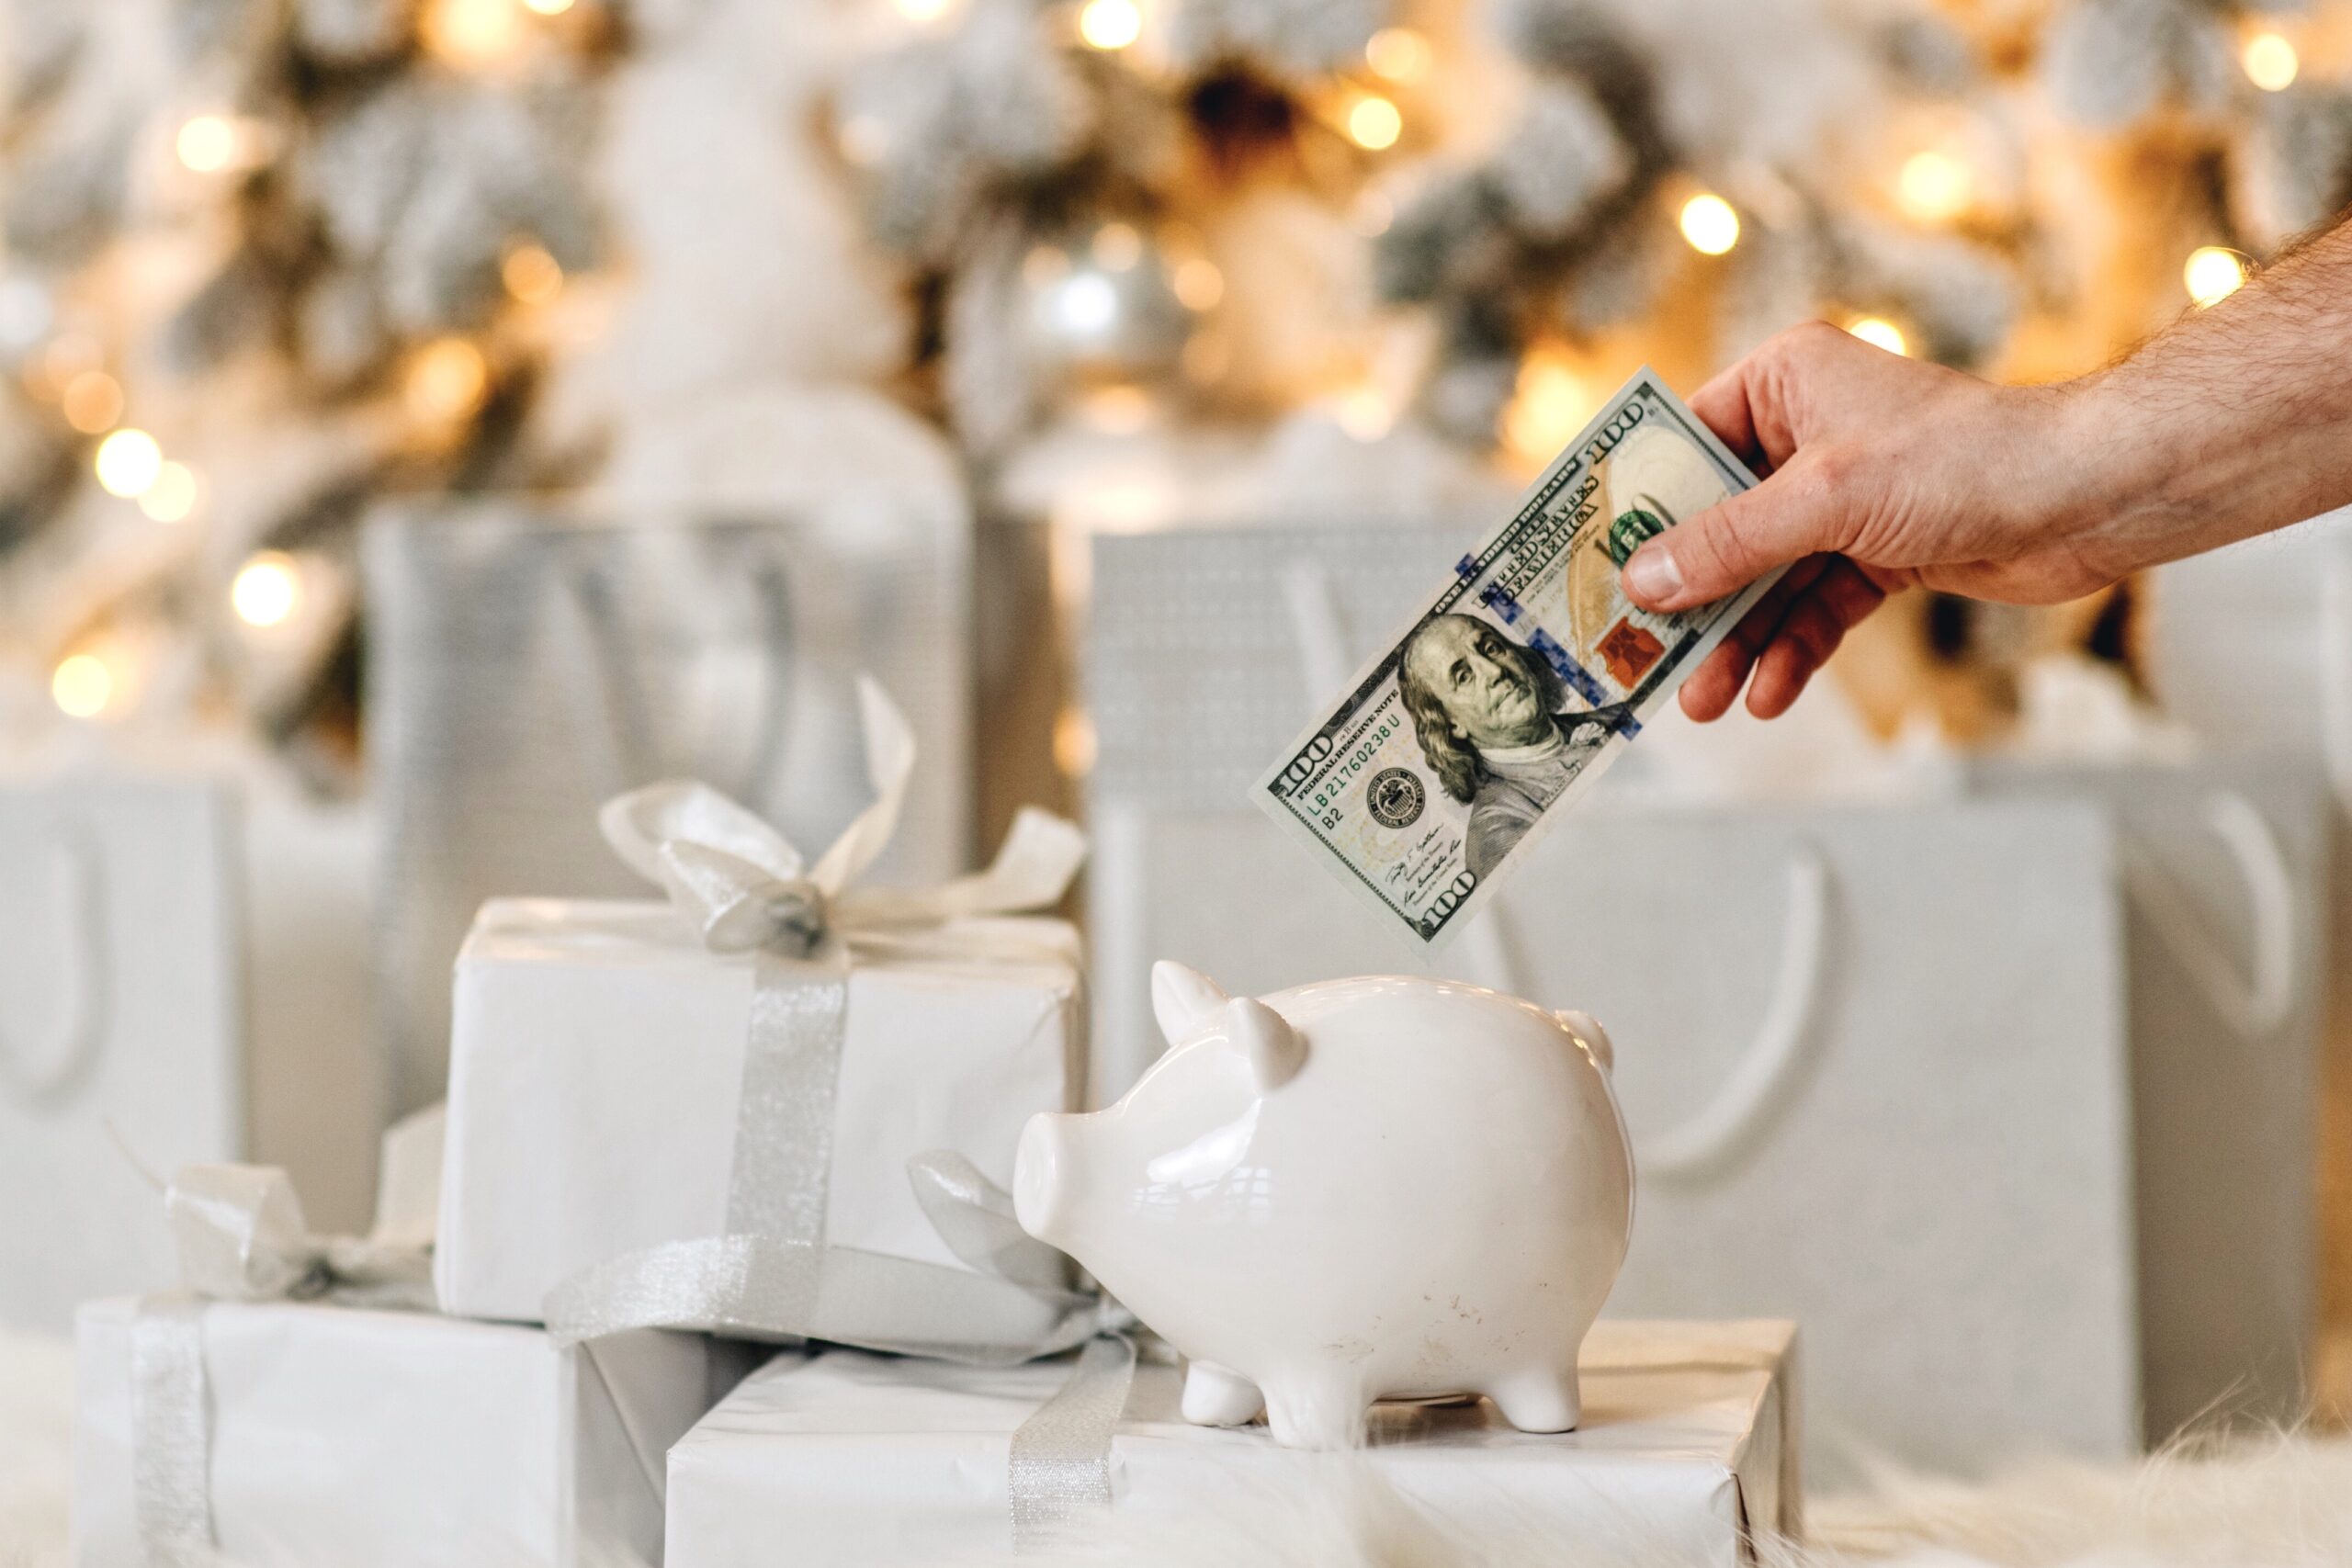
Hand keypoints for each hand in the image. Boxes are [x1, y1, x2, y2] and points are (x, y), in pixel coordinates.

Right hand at [1619, 322, 2116, 721]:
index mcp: (1782, 383)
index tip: (1588, 564)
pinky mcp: (1875, 549)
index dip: (1634, 507)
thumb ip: (1729, 543)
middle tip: (1641, 657)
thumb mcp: (1826, 500)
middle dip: (1685, 599)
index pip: (1680, 444)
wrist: (2088, 499)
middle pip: (1714, 524)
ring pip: (1760, 577)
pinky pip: (1810, 605)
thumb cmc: (1967, 460)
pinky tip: (1769, 692)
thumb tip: (1644, 580)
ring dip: (1733, 640)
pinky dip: (1789, 647)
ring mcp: (1839, 496)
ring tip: (1704, 699)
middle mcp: (1804, 433)